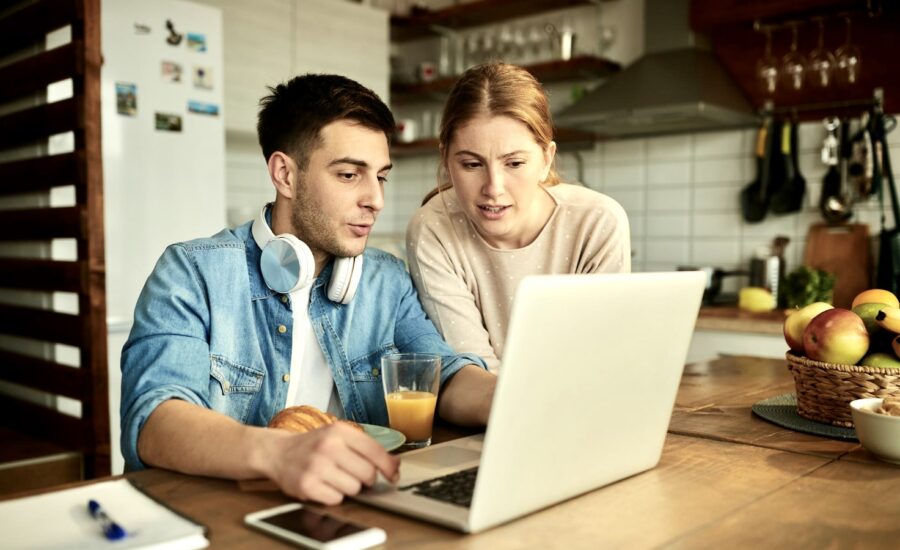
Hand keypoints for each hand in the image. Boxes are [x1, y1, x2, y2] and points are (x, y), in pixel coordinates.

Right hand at [267, 423, 399, 504]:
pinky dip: (334, 496)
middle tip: (354, 474)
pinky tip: (325, 485)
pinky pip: (336, 500)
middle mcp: (328, 446)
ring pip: (353, 489)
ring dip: (348, 488)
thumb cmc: (315, 445)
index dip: (389, 467)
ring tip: (335, 478)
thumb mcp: (339, 436)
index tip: (393, 475)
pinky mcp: (306, 485)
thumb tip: (395, 464)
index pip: (375, 451)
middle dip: (365, 479)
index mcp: (340, 431)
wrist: (279, 453)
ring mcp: (316, 466)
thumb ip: (367, 447)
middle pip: (367, 474)